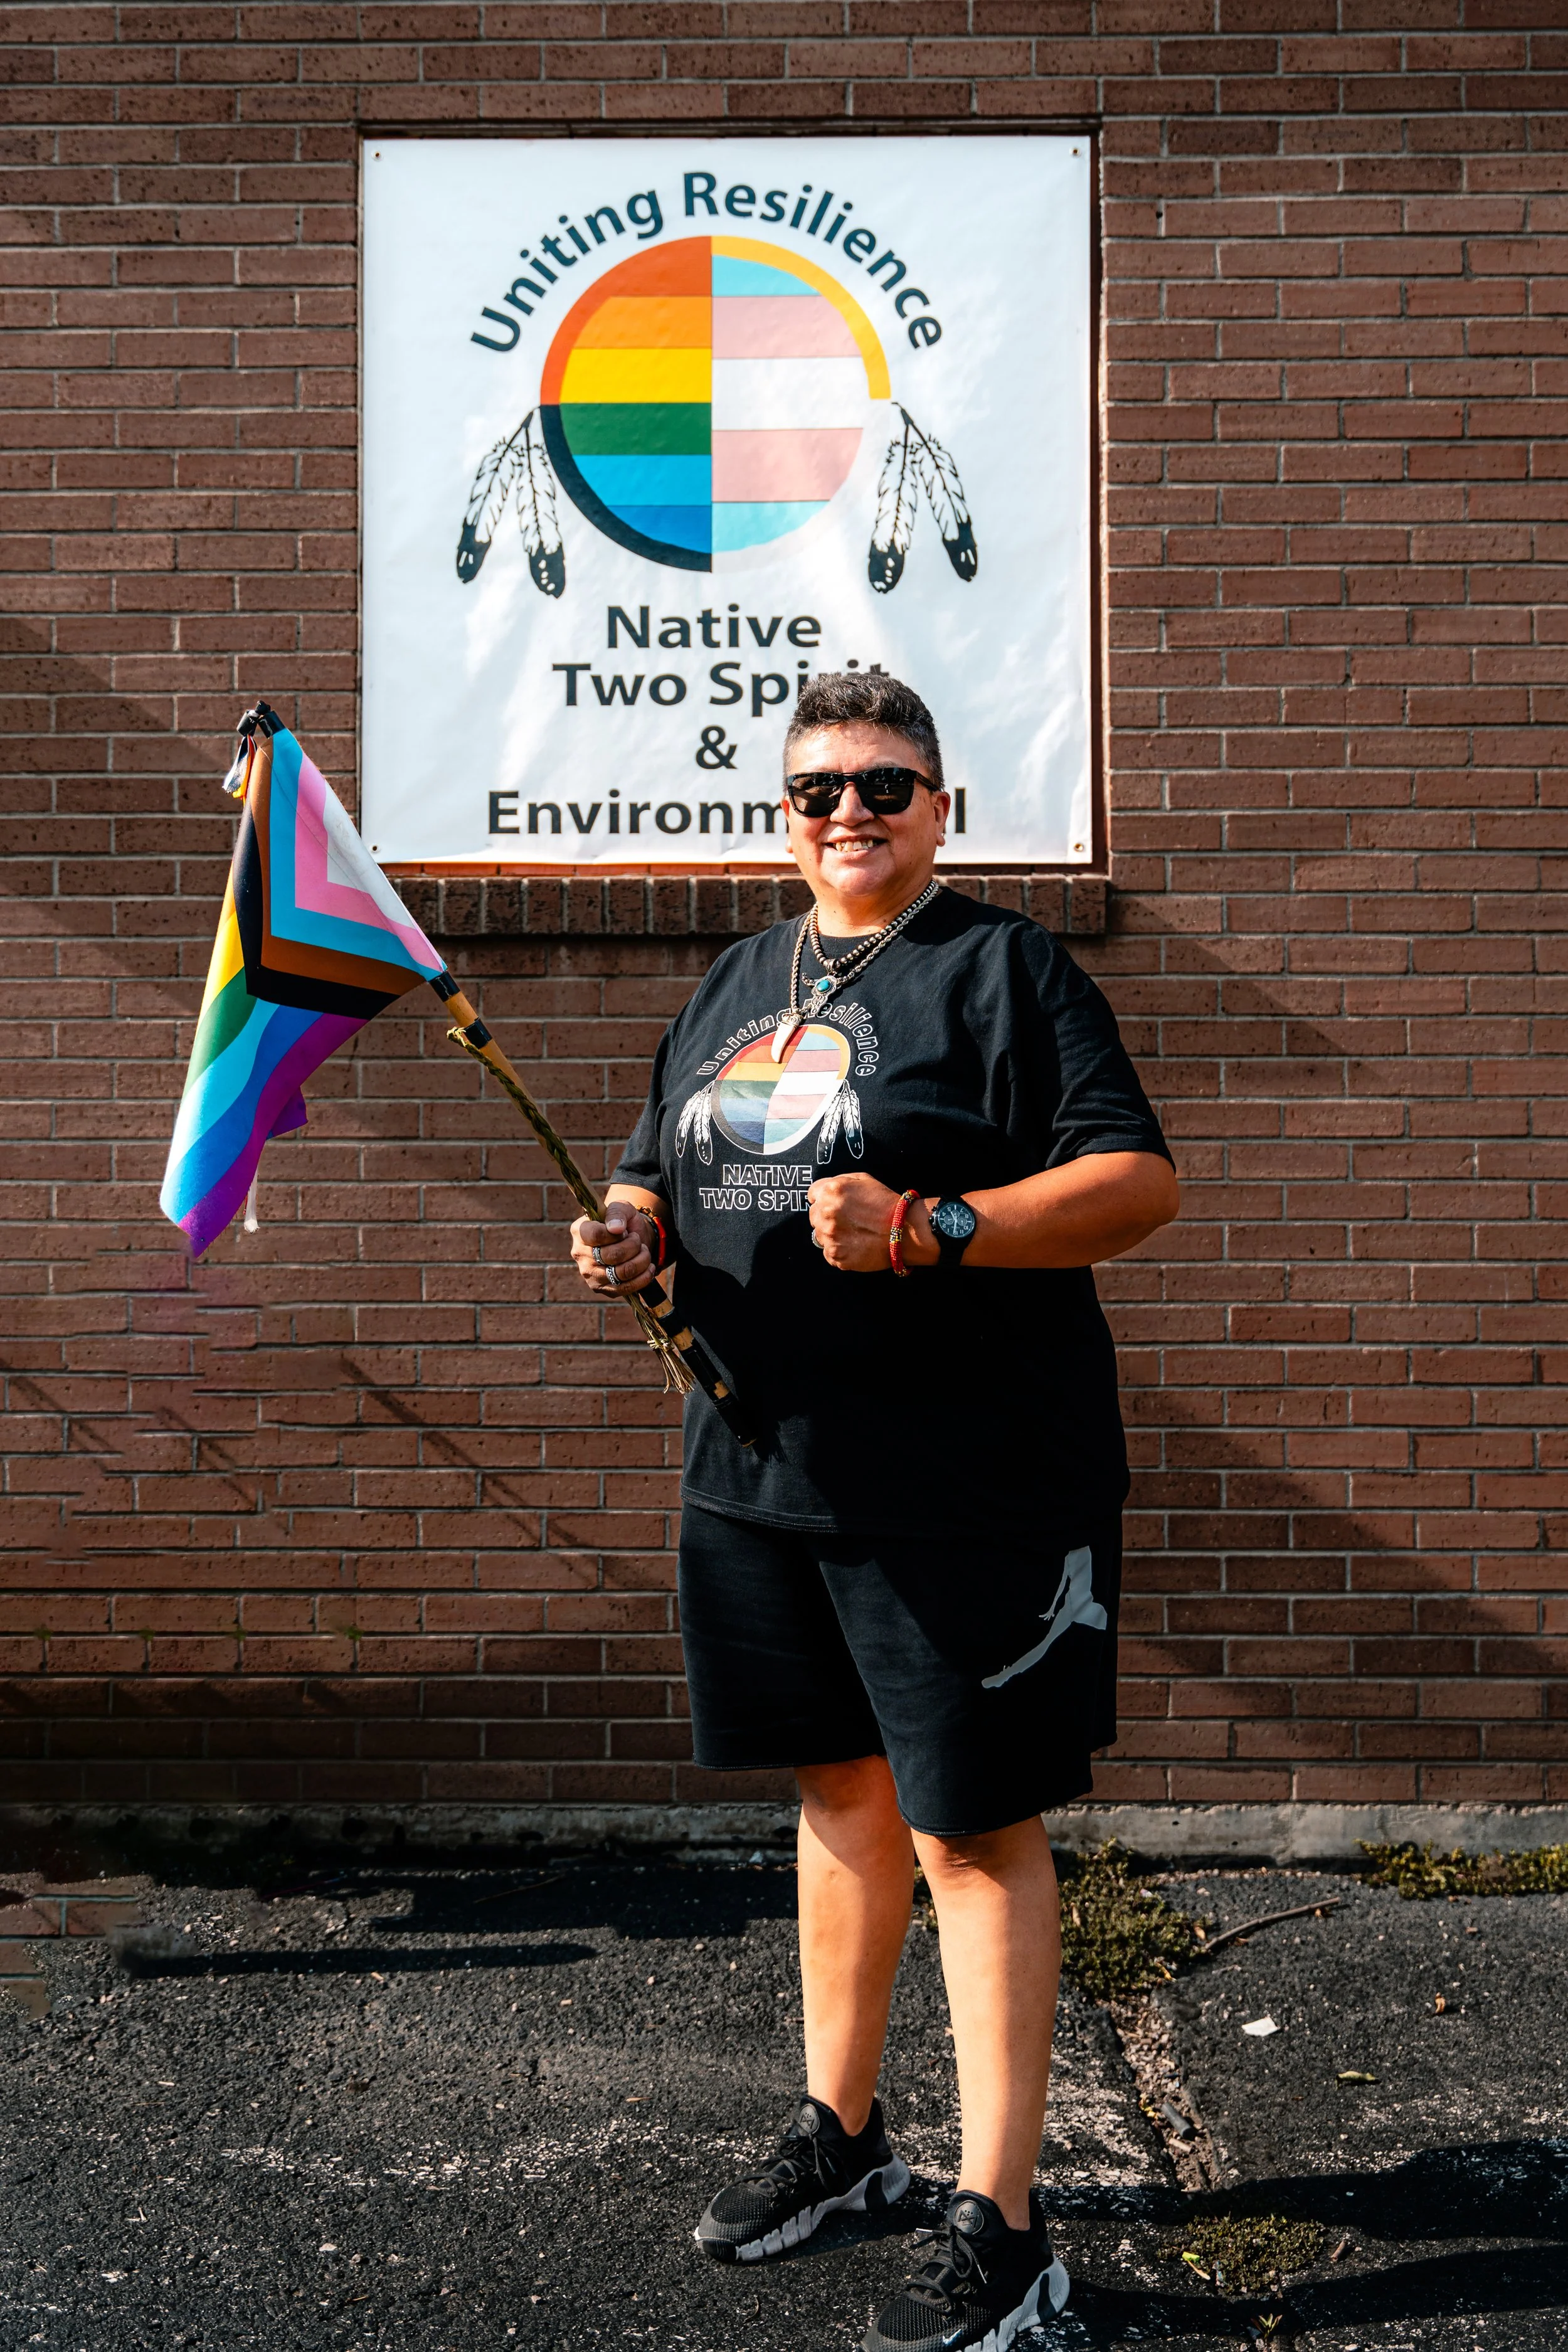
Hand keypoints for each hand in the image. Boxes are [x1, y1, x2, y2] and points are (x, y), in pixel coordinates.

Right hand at [569, 1205, 655, 1296]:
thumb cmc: (623, 1222)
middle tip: (637, 1239)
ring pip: (621, 1273)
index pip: (596, 1235)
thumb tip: (616, 1228)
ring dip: (641, 1260)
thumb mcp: (622, 1208)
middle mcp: (580, 1254)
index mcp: (579, 1231)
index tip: (624, 1230)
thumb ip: (617, 1212)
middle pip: (611, 1255)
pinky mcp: (602, 1289)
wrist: (632, 1240)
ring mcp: (589, 1274)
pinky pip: (626, 1288)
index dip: (616, 1234)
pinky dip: (643, 1277)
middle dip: (633, 1246)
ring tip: (644, 1251)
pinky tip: (649, 1267)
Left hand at [807, 1174, 934, 1272]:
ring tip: (853, 1233)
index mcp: (831, 1192)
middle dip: (826, 1216)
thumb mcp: (863, 1179)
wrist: (904, 1230)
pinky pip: (828, 1253)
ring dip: (832, 1234)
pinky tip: (854, 1245)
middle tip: (847, 1220)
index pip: (812, 1195)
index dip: (824, 1198)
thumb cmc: (886, 1203)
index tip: (834, 1204)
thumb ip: (839, 1182)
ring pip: (819, 1235)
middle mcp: (826, 1213)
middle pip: (814, 1215)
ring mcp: (829, 1236)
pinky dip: (839, 1250)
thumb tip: (822, 1191)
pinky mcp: (836, 1256)